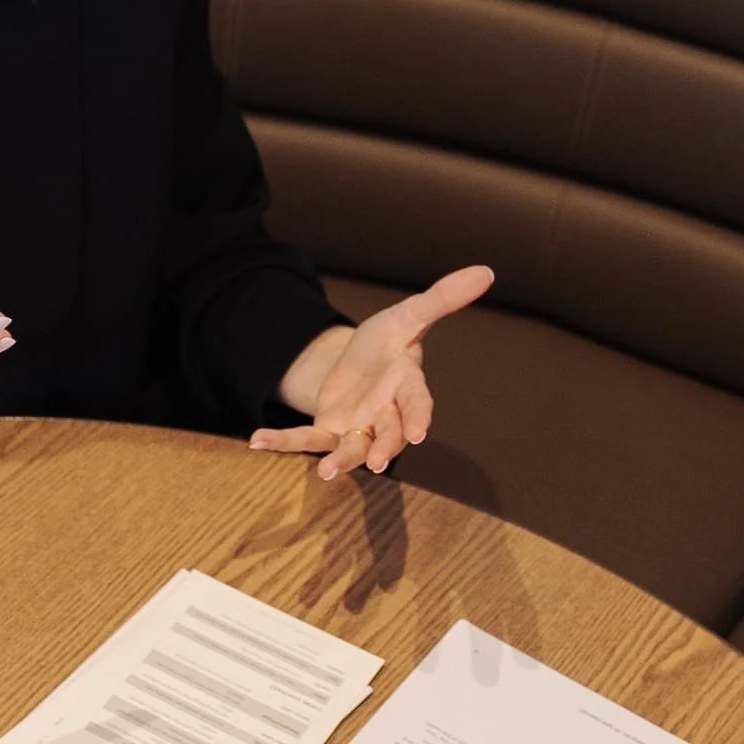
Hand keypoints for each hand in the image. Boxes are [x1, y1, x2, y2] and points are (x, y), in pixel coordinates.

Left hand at [250, 265, 493, 479]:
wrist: (355, 363)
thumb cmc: (388, 343)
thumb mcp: (408, 315)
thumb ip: (442, 298)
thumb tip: (486, 271)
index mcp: (407, 385)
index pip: (418, 403)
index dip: (419, 417)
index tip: (421, 434)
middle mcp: (385, 413)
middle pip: (388, 434)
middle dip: (385, 447)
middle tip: (380, 463)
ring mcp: (357, 427)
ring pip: (352, 448)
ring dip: (340, 460)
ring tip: (327, 473)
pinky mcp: (328, 431)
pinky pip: (306, 439)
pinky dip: (283, 441)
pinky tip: (258, 440)